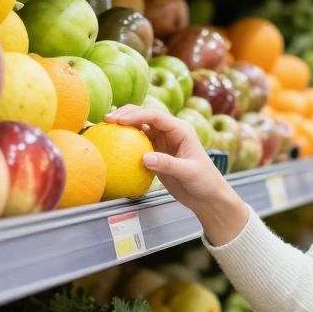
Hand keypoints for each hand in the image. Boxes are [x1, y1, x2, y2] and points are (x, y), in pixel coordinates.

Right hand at [104, 106, 247, 243]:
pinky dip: (126, 142)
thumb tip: (144, 158)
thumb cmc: (204, 182)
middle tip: (107, 120)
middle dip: (126, 114)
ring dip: (124, 126)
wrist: (207, 197)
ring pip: (140, 128)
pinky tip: (112, 144)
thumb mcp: (188, 173)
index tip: (119, 121)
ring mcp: (163, 142)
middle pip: (145, 116)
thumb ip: (168, 165)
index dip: (136, 115)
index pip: (156, 116)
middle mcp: (171, 132)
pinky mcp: (157, 153)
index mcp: (181, 130)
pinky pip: (139, 143)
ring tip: (105, 128)